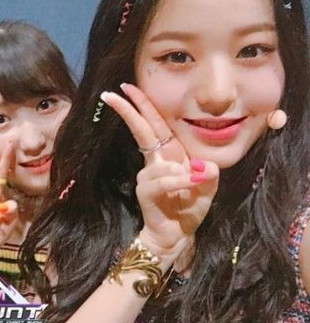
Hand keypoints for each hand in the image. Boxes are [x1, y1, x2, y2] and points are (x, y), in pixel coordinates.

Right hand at [101, 83, 217, 257]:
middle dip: (129, 110)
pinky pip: (162, 180)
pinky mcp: (146, 191)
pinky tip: (189, 186)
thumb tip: (204, 167)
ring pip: (160, 163)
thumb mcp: (208, 188)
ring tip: (194, 187)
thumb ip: (210, 175)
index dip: (143, 105)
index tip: (128, 88)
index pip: (155, 124)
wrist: (178, 234)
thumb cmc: (190, 208)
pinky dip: (177, 182)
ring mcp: (149, 175)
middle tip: (112, 94)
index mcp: (171, 154)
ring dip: (179, 174)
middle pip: (141, 130)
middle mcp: (157, 161)